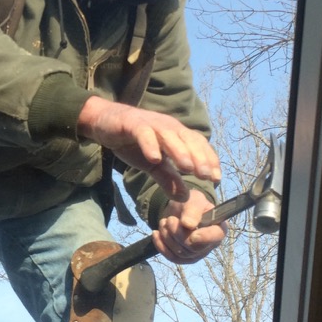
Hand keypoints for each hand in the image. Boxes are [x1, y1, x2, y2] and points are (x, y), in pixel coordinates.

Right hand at [76, 97, 220, 202]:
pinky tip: (154, 158)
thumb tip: (185, 198)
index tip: (216, 178)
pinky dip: (150, 145)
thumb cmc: (133, 142)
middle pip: (188, 140)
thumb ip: (168, 179)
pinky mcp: (132, 124)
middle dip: (199, 158)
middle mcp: (168, 126)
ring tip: (187, 168)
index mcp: (176, 134)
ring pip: (169, 136)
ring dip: (179, 151)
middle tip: (206, 176)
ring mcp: (151, 124)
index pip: (198, 145)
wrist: (105, 122)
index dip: (209, 160)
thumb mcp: (152, 165)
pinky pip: (144, 134)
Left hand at [153, 190, 224, 264]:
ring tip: (164, 222)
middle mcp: (210, 244)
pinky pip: (172, 257)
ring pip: (181, 254)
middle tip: (170, 219)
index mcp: (218, 228)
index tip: (192, 234)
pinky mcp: (184, 258)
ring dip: (168, 237)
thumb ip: (192, 210)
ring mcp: (197, 253)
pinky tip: (156, 233)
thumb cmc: (191, 203)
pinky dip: (161, 246)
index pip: (215, 237)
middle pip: (194, 248)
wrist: (179, 211)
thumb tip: (188, 225)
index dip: (204, 237)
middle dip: (178, 234)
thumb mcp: (193, 200)